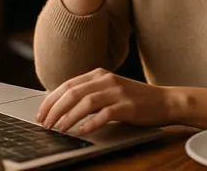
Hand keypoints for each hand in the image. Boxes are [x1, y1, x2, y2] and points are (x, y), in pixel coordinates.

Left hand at [36, 68, 174, 134]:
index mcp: (99, 74)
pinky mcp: (127, 106)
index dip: (51, 99)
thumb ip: (90, 92)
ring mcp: (117, 92)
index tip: (41, 113)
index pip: (67, 84)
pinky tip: (81, 132)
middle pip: (72, 92)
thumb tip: (62, 106)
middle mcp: (106, 80)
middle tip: (45, 124)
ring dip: (68, 117)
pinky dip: (90, 124)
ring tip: (59, 129)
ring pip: (85, 102)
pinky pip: (103, 115)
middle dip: (55, 109)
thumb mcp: (110, 89)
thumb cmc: (135, 99)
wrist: (165, 101)